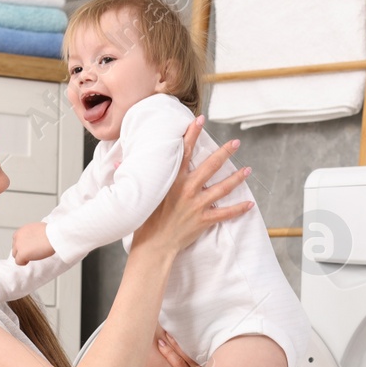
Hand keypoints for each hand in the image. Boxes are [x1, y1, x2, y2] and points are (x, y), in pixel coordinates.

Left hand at [12, 222, 54, 264]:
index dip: (22, 244)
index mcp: (21, 230)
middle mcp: (18, 237)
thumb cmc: (50, 232)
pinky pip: (18, 262)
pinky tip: (30, 260)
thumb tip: (35, 238)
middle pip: (15, 247)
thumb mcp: (37, 229)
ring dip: (22, 256)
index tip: (29, 246)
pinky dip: (23, 262)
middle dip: (22, 250)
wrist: (52, 235)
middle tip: (31, 252)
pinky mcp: (21, 254)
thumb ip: (32, 234)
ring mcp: (18, 246)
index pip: (16, 239)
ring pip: (15, 255)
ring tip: (31, 256)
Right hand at [132, 116, 251, 257]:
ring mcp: (197, 204)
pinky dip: (238, 209)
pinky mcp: (204, 220)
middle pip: (210, 166)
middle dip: (225, 152)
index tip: (200, 119)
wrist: (153, 247)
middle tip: (236, 142)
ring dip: (236, 178)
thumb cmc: (144, 222)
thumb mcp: (137, 196)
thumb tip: (115, 163)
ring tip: (248, 169)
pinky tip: (250, 204)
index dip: (192, 134)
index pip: (183, 151)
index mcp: (171, 180)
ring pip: (222, 188)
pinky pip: (225, 213)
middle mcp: (186, 189)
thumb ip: (128, 176)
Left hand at [153, 328, 201, 366]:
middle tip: (171, 326)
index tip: (175, 329)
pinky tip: (162, 346)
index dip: (186, 343)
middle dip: (184, 340)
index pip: (195, 357)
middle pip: (196, 356)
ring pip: (190, 360)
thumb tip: (161, 343)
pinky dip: (173, 356)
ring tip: (166, 333)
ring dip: (177, 345)